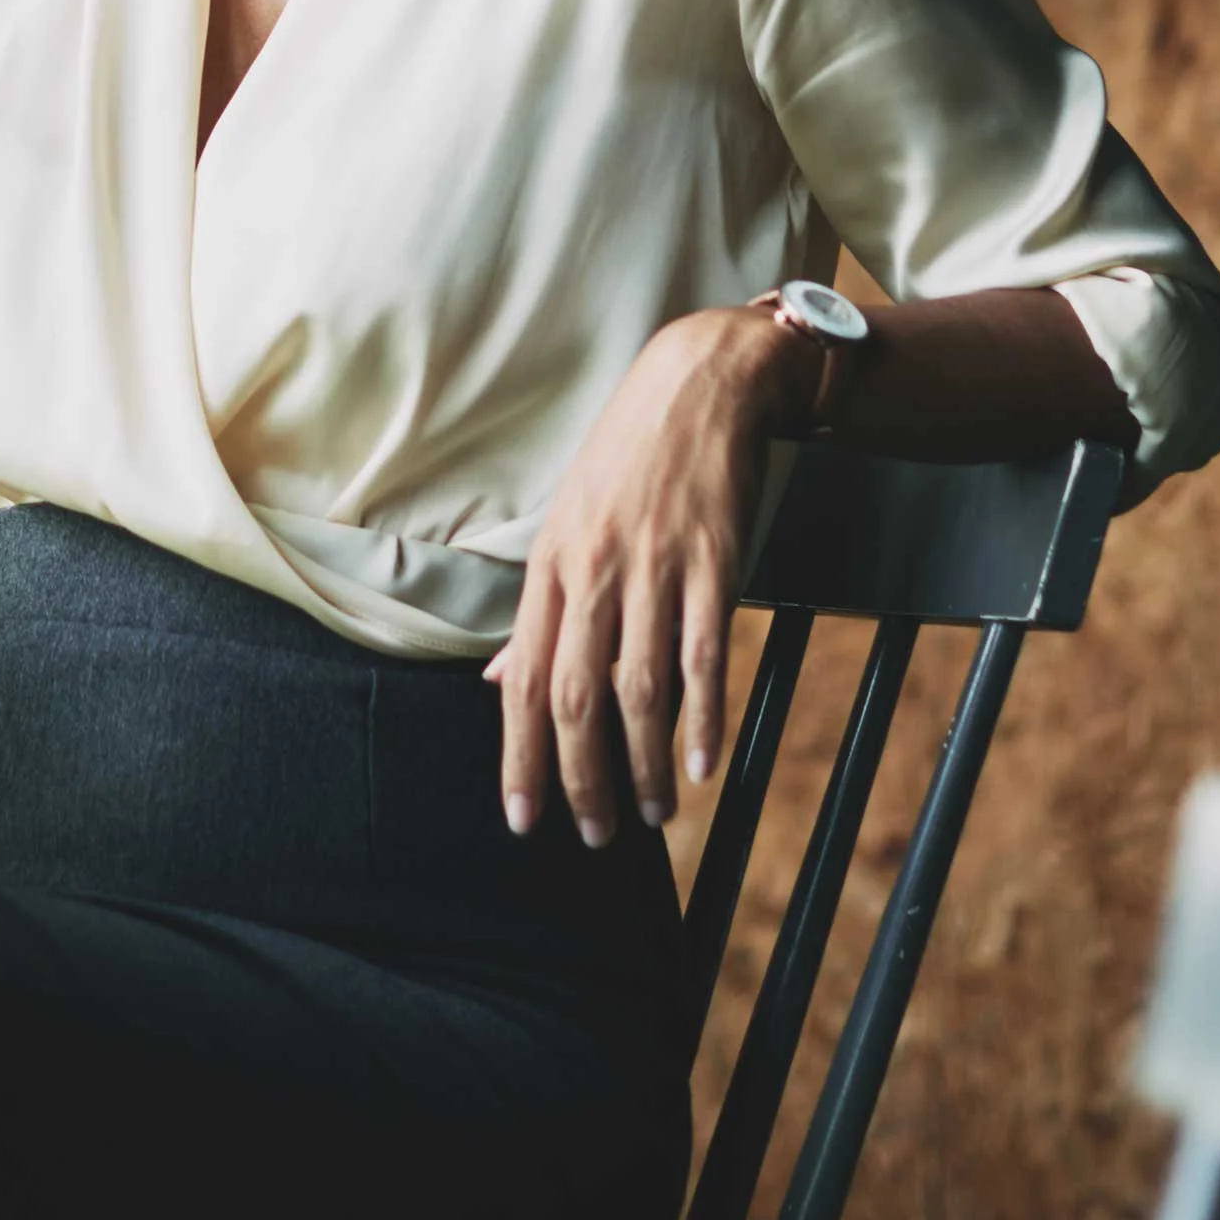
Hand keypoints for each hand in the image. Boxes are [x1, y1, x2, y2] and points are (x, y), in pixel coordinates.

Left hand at [483, 307, 805, 846]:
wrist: (701, 384)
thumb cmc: (628, 459)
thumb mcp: (565, 524)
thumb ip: (540, 609)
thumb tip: (504, 678)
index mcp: (550, 567)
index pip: (524, 679)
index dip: (520, 755)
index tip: (523, 818)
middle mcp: (595, 571)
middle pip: (576, 696)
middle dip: (580, 777)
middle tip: (593, 835)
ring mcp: (656, 567)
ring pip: (640, 687)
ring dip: (644, 763)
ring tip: (655, 814)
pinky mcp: (715, 561)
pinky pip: (705, 653)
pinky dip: (703, 715)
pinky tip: (703, 763)